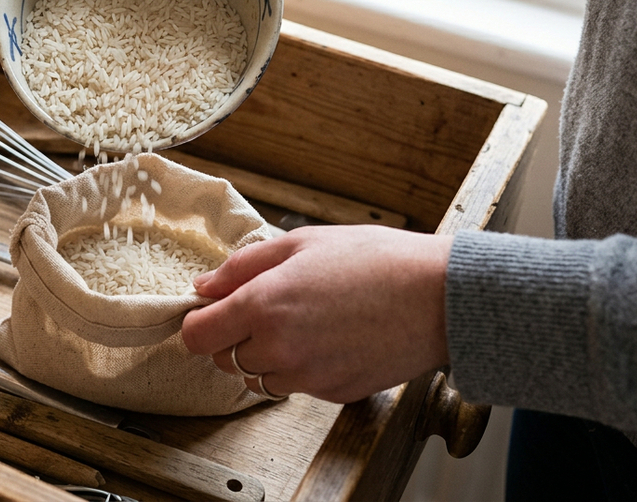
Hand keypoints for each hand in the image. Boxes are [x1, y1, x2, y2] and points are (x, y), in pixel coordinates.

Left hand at [182, 225, 451, 402]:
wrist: (439, 297)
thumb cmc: (376, 260)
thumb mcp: (301, 243)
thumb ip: (243, 266)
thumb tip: (204, 286)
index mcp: (262, 306)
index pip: (197, 336)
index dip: (200, 322)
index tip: (212, 312)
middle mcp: (279, 348)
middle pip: (224, 360)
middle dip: (234, 337)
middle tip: (267, 308)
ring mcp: (306, 376)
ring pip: (258, 378)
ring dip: (266, 356)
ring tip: (302, 323)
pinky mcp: (333, 393)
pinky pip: (297, 385)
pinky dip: (301, 368)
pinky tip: (329, 338)